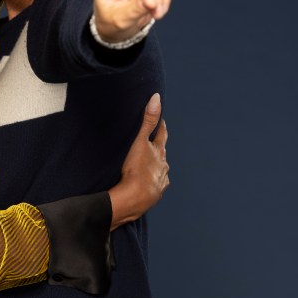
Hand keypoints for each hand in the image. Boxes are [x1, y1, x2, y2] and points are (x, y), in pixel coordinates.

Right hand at [108, 93, 169, 226]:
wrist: (135, 199)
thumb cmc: (136, 170)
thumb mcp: (140, 142)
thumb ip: (148, 121)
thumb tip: (156, 98)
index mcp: (159, 153)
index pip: (162, 135)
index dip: (161, 126)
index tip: (161, 120)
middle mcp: (163, 167)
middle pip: (162, 153)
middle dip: (158, 148)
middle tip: (154, 141)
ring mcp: (160, 181)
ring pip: (160, 170)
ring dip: (156, 166)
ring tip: (150, 165)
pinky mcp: (154, 195)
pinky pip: (156, 186)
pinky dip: (152, 182)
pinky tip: (148, 184)